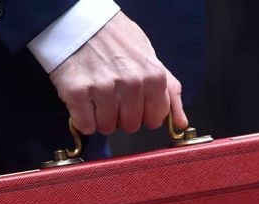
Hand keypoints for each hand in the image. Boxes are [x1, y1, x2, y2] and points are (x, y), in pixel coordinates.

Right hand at [48, 11, 186, 135]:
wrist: (78, 21)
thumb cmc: (115, 38)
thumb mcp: (148, 56)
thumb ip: (168, 90)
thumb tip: (180, 122)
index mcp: (153, 76)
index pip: (155, 119)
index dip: (142, 112)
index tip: (133, 101)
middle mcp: (131, 83)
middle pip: (130, 126)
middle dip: (120, 115)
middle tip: (111, 93)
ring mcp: (104, 89)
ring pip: (106, 127)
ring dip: (100, 116)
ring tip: (96, 93)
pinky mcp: (78, 93)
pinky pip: (85, 125)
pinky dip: (82, 118)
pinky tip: (83, 98)